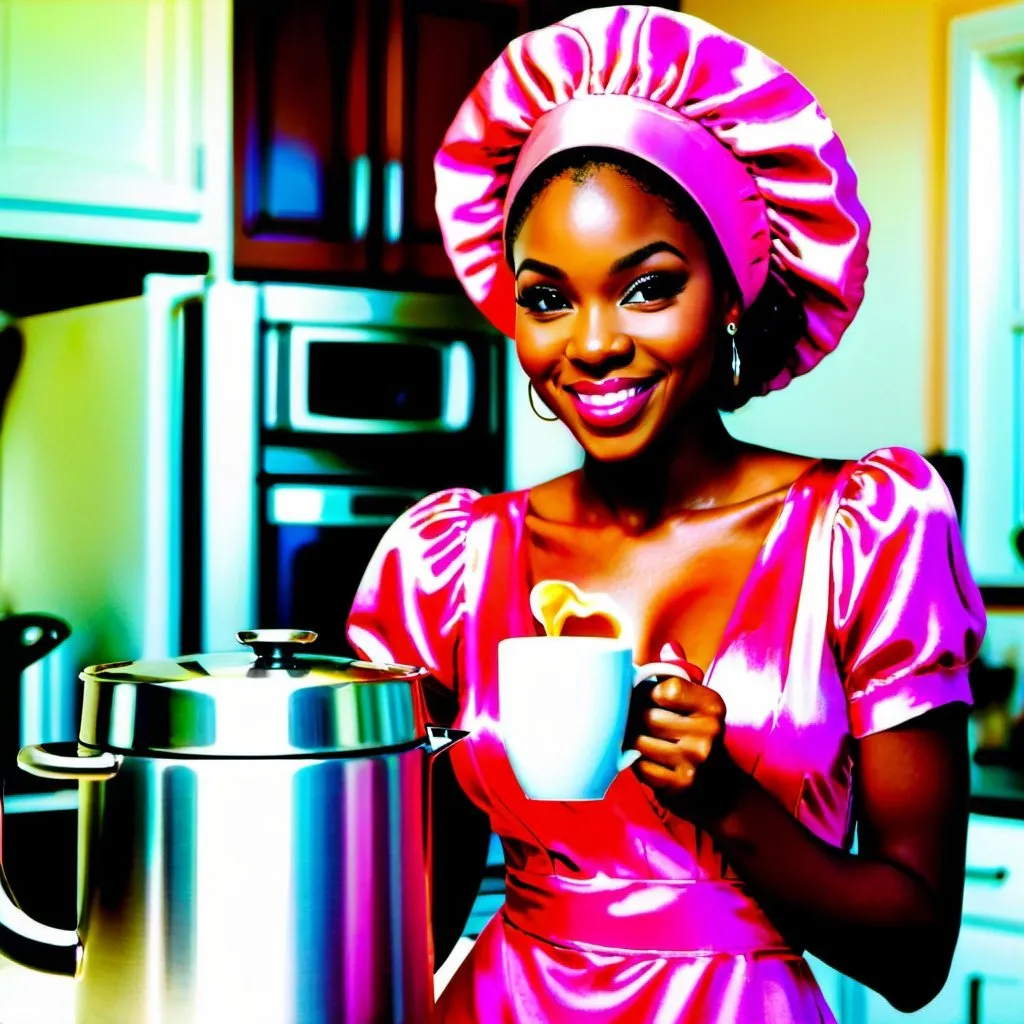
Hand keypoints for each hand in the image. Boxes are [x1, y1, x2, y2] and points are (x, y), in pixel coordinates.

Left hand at [631, 666, 742, 820]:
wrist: (721, 791)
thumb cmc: (700, 736)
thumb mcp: (699, 703)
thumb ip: (681, 674)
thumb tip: (669, 647)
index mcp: (713, 704)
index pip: (664, 688)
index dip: (647, 692)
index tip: (647, 697)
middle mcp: (709, 731)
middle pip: (647, 715)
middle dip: (633, 717)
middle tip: (631, 719)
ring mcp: (695, 759)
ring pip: (640, 741)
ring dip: (632, 741)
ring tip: (637, 738)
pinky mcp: (681, 784)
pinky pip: (641, 767)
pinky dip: (638, 763)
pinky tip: (648, 761)